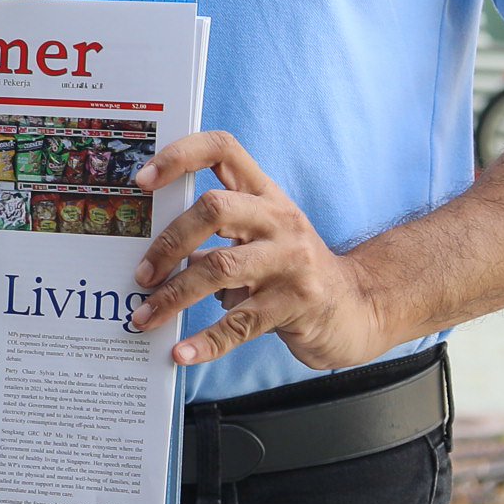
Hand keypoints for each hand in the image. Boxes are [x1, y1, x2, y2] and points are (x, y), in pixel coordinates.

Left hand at [130, 132, 397, 370]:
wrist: (362, 308)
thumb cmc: (293, 271)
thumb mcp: (260, 239)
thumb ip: (213, 236)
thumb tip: (147, 254)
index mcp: (265, 195)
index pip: (223, 149)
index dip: (180, 155)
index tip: (142, 179)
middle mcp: (280, 220)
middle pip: (213, 208)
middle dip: (167, 243)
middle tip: (140, 275)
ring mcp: (293, 260)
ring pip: (220, 267)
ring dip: (174, 296)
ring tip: (145, 317)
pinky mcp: (299, 303)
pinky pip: (241, 323)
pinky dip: (206, 341)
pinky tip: (183, 353)